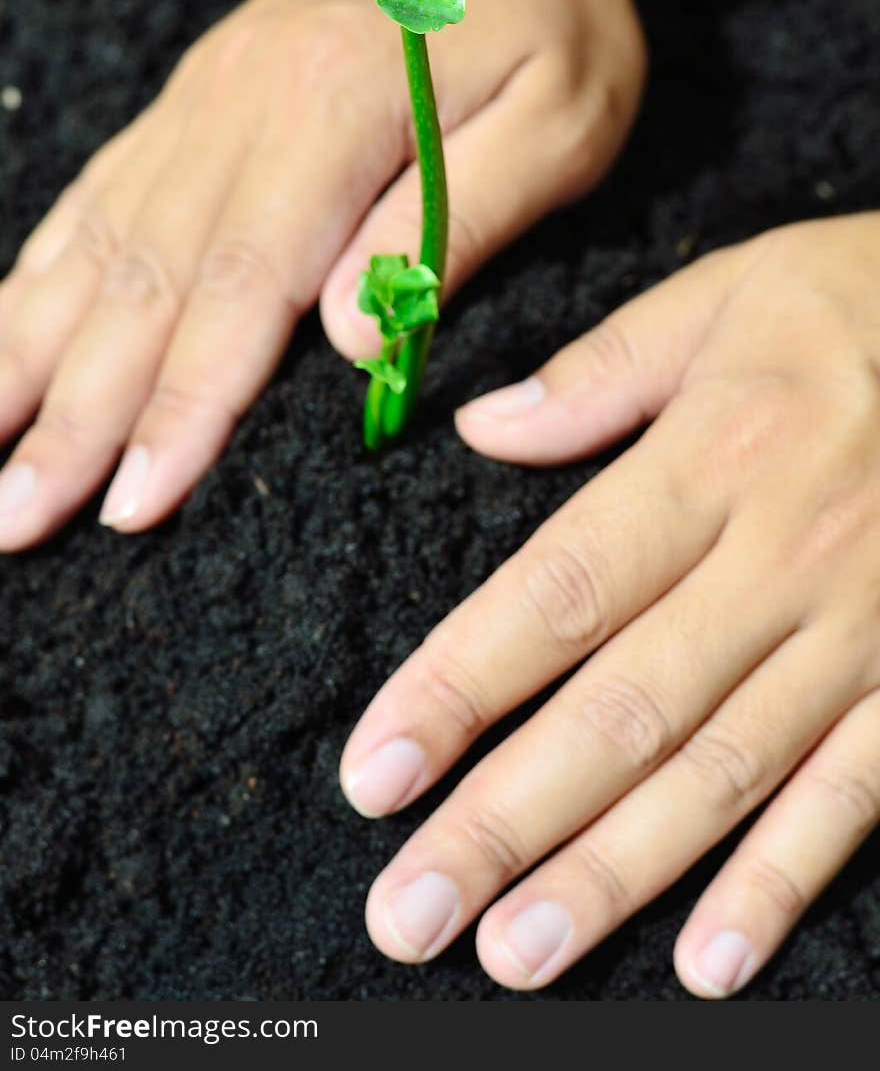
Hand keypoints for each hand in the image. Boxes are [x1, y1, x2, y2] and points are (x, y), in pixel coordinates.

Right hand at [0, 0, 643, 549]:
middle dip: (75, 416)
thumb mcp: (556, 117)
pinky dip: (38, 281)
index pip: (240, 286)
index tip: (130, 504)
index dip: (181, 404)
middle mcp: (238, 108)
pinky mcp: (190, 107)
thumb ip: (454, 220)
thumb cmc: (549, 22)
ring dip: (29, 360)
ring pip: (95, 249)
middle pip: (142, 284)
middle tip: (14, 522)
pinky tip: (3, 346)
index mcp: (331, 114)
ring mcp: (200, 104)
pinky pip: (97, 201)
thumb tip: (346, 333)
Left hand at [340, 214, 879, 996]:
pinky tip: (704, 958)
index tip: (373, 773)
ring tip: (513, 953)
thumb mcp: (726, 297)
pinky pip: (852, 795)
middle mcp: (780, 559)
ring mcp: (861, 632)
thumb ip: (601, 371)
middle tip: (408, 911)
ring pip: (720, 773)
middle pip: (621, 709)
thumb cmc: (864, 302)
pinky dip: (780, 880)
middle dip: (505, 820)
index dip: (457, 689)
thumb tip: (482, 427)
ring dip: (612, 873)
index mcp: (715, 459)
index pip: (558, 593)